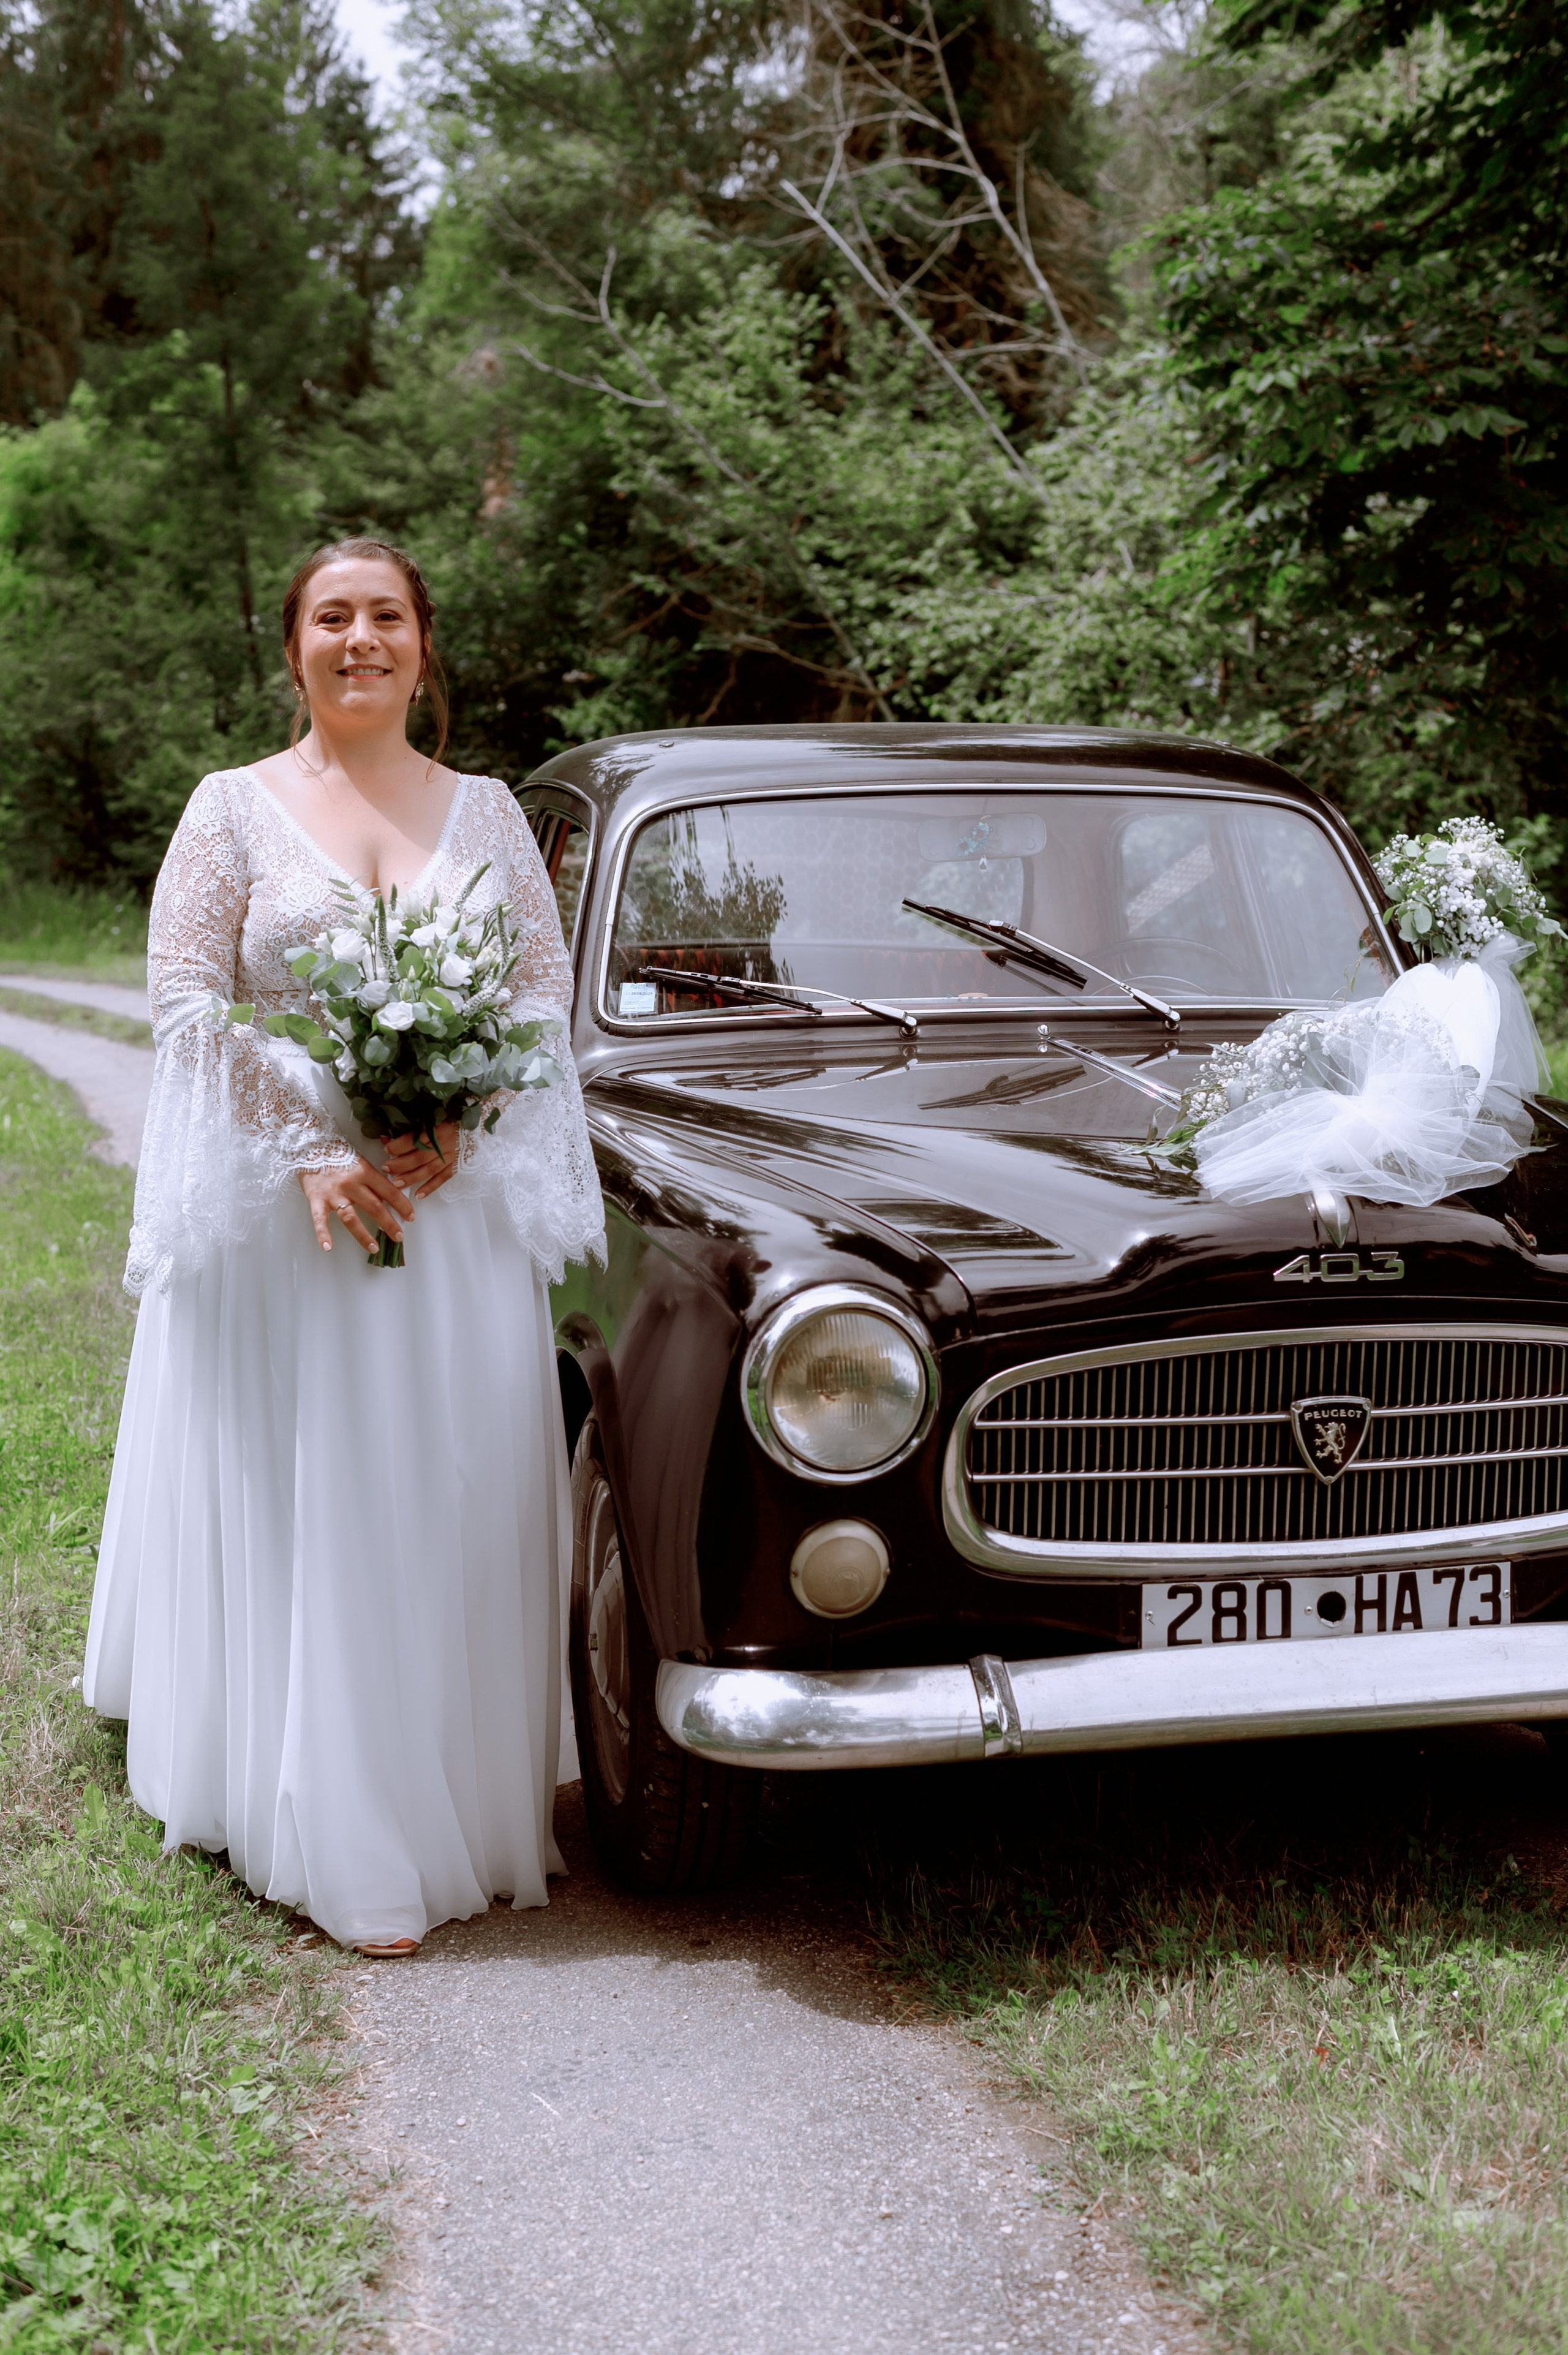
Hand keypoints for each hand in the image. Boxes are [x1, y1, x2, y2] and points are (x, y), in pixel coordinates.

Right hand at [299, 1157, 414, 1254]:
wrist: (311, 1146)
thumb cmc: (339, 1155)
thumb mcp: (361, 1163)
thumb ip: (374, 1181)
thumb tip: (390, 1198)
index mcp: (365, 1172)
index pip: (389, 1192)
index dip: (402, 1206)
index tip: (411, 1217)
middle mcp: (351, 1184)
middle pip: (374, 1207)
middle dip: (389, 1224)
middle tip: (399, 1237)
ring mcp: (333, 1193)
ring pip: (351, 1218)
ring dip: (363, 1235)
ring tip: (373, 1248)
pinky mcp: (317, 1199)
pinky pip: (319, 1219)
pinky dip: (323, 1234)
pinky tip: (328, 1247)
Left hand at [384, 1121, 461, 1200]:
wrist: (472, 1129)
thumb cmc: (446, 1123)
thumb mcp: (429, 1121)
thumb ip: (408, 1131)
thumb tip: (386, 1138)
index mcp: (437, 1129)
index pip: (415, 1139)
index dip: (400, 1145)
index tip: (387, 1149)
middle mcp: (444, 1144)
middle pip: (420, 1157)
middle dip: (401, 1164)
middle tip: (386, 1168)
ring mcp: (451, 1157)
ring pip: (429, 1170)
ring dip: (412, 1177)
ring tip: (397, 1184)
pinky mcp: (455, 1166)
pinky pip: (442, 1179)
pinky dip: (430, 1187)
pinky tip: (418, 1195)